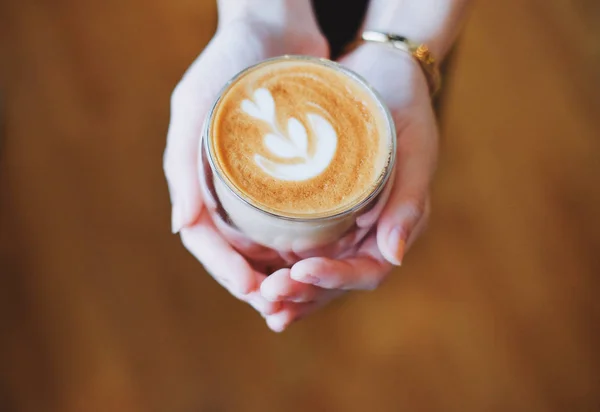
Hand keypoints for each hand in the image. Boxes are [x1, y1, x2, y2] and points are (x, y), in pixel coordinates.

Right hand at [164, 15, 327, 317]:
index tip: (252, 291)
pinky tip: (320, 256)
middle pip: (236, 247)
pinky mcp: (289, 169)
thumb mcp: (198, 105)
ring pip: (265, 238)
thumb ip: (184, 164)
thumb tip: (182, 228)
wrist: (276, 24)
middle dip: (255, 279)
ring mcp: (258, 178)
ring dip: (279, 269)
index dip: (224, 269)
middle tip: (280, 304)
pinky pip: (292, 214)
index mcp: (198, 174)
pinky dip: (301, 240)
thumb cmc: (232, 59)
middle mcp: (226, 182)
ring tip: (302, 291)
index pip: (204, 238)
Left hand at [260, 44, 437, 329]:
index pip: (367, 269)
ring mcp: (342, 227)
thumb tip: (393, 256)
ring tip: (260, 299)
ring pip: (315, 271)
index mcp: (395, 227)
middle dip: (304, 292)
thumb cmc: (402, 110)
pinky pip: (299, 247)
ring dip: (290, 290)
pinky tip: (256, 276)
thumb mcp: (414, 150)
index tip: (301, 271)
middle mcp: (368, 235)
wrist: (381, 76)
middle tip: (269, 296)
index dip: (335, 278)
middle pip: (336, 281)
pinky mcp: (319, 212)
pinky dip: (280, 264)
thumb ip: (406, 202)